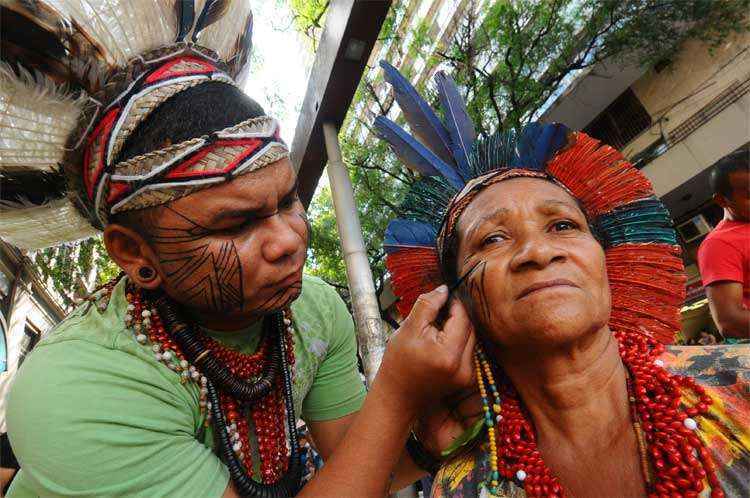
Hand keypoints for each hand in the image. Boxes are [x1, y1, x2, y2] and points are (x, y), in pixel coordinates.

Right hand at [376, 285, 474, 414]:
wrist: (397, 396)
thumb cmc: (398, 362)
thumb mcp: (408, 328)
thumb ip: (428, 305)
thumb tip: (445, 289)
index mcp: (448, 354)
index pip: (462, 317)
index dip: (454, 303)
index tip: (442, 296)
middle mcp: (464, 367)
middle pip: (470, 327)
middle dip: (456, 315)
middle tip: (437, 311)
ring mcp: (468, 375)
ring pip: (471, 338)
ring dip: (458, 327)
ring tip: (436, 327)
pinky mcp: (467, 378)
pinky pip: (468, 350)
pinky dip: (457, 341)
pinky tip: (440, 342)